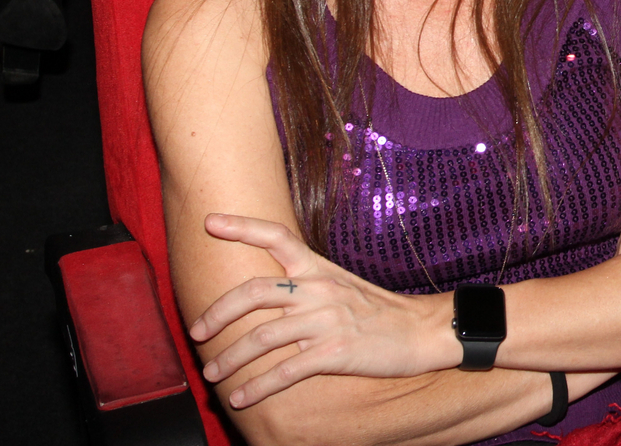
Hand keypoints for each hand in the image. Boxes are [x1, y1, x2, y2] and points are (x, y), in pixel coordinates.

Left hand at [189, 214, 455, 408]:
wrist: (423, 332)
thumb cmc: (381, 311)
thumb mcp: (343, 286)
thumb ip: (308, 284)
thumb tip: (268, 293)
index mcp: (320, 269)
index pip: (277, 237)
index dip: (242, 227)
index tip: (210, 222)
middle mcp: (320, 290)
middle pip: (254, 292)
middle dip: (217, 314)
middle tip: (197, 332)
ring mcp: (327, 321)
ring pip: (262, 338)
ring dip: (229, 360)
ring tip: (213, 374)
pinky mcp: (336, 353)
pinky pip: (285, 372)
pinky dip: (257, 388)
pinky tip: (242, 398)